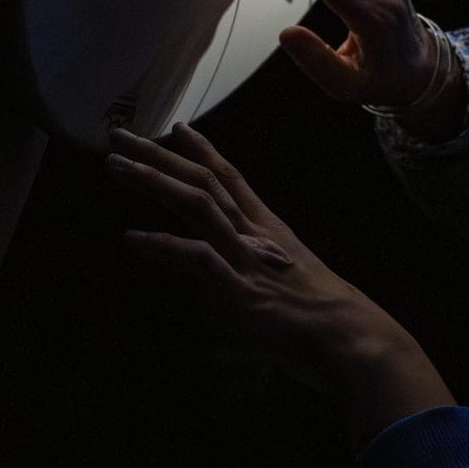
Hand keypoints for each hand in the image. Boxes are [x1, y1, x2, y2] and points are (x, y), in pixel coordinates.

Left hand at [107, 124, 452, 446]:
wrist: (351, 341)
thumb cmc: (322, 323)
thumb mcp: (280, 287)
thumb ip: (241, 279)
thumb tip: (213, 291)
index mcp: (267, 229)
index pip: (231, 178)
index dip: (202, 151)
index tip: (177, 126)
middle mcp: (254, 234)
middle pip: (204, 180)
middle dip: (160, 155)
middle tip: (120, 135)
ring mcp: (246, 257)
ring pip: (198, 204)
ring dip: (154, 182)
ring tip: (116, 165)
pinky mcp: (240, 288)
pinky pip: (196, 258)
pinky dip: (162, 247)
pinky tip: (131, 240)